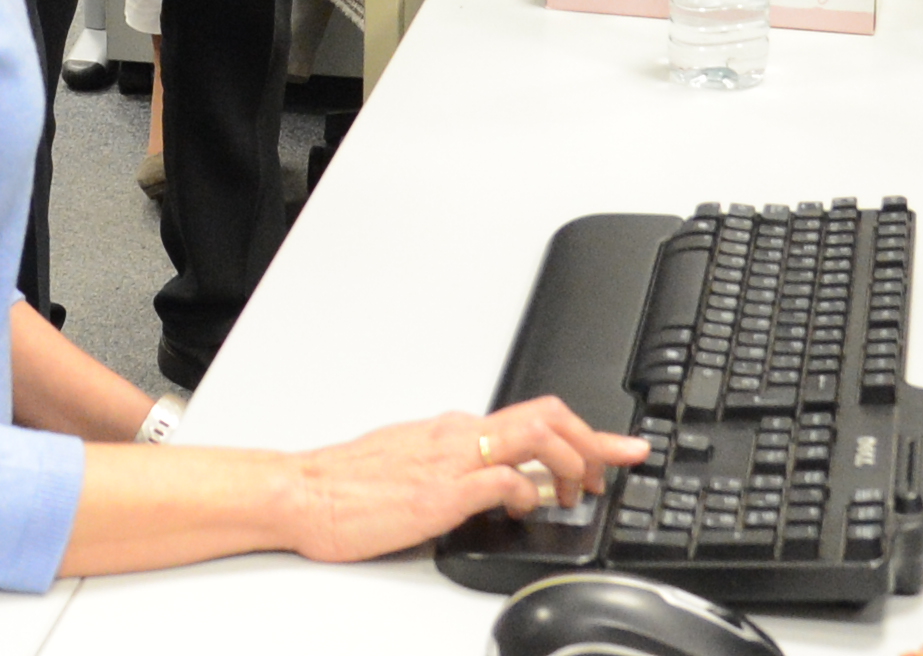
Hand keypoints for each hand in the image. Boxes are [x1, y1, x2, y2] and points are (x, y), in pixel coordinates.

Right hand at [277, 399, 641, 563]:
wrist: (301, 492)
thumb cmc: (344, 485)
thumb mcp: (410, 464)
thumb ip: (455, 467)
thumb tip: (495, 482)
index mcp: (451, 428)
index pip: (533, 415)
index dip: (587, 430)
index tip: (621, 446)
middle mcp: (457, 434)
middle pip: (548, 415)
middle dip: (594, 440)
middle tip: (615, 467)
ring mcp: (450, 460)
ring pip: (536, 436)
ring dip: (571, 463)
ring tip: (576, 493)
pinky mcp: (441, 493)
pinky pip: (503, 479)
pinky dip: (528, 492)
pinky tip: (526, 508)